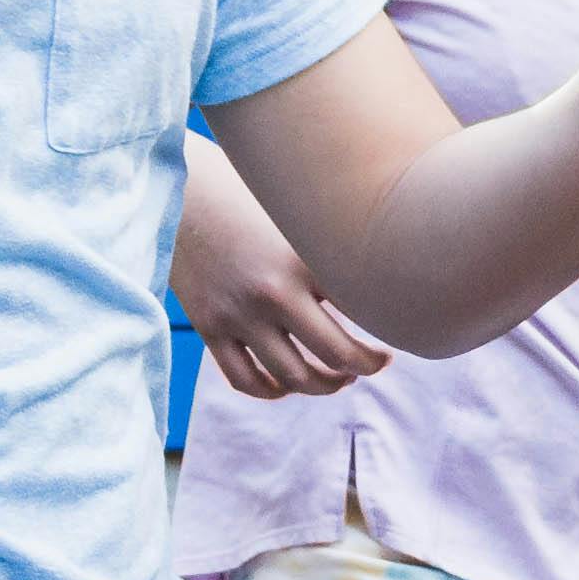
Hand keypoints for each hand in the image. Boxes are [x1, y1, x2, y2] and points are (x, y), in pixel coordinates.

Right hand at [178, 182, 386, 397]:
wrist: (178, 188)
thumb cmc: (246, 190)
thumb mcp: (296, 208)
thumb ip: (333, 238)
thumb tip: (381, 258)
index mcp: (304, 258)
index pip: (364, 310)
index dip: (390, 326)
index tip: (400, 328)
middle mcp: (274, 292)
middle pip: (337, 355)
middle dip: (365, 366)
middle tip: (377, 363)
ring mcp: (239, 314)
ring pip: (294, 377)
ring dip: (325, 385)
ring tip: (339, 376)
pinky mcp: (209, 327)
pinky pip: (245, 379)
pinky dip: (272, 391)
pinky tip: (288, 385)